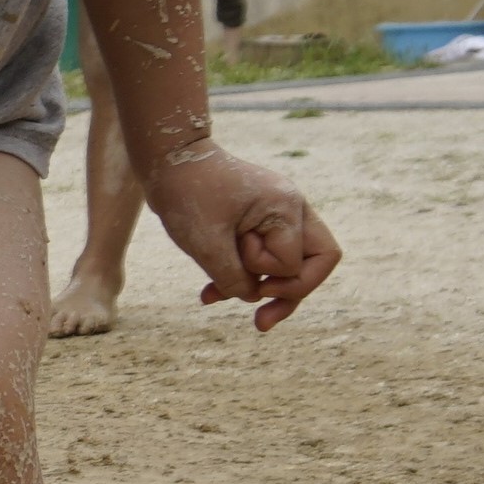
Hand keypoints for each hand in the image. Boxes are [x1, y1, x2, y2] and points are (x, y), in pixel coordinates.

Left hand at [149, 146, 341, 331]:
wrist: (168, 161)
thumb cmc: (187, 194)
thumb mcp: (206, 244)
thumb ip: (234, 278)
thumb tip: (253, 296)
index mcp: (286, 208)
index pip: (296, 263)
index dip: (270, 276)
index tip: (243, 268)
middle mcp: (291, 209)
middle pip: (315, 261)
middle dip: (290, 294)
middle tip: (262, 323)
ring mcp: (276, 215)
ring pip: (288, 264)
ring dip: (260, 289)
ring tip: (239, 314)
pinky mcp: (257, 222)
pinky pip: (262, 257)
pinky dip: (239, 276)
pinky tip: (209, 295)